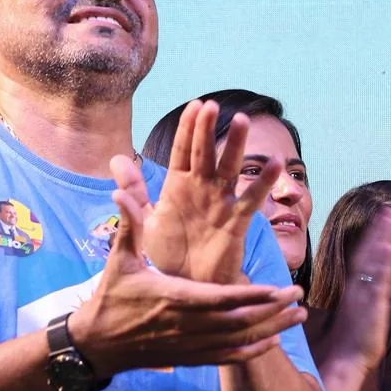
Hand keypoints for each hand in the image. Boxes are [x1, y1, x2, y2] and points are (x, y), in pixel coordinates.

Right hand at [69, 157, 307, 375]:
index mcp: (173, 298)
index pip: (221, 300)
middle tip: (299, 297)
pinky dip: (252, 351)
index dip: (251, 296)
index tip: (277, 288)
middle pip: (239, 321)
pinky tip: (273, 342)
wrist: (97, 344)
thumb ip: (129, 226)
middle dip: (272, 310)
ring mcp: (190, 345)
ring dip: (272, 329)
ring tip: (298, 316)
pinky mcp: (190, 358)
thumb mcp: (119, 261)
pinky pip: (227, 357)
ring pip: (239, 341)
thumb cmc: (111, 298)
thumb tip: (121, 191)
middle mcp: (186, 325)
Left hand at [112, 100, 278, 283]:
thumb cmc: (169, 252)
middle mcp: (202, 189)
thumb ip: (135, 190)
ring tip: (241, 122)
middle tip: (213, 105)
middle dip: (208, 130)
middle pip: (206, 153)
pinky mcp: (236, 222)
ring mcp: (220, 203)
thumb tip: (115, 159)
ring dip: (235, 146)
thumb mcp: (147, 219)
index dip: (189, 129)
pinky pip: (251, 199)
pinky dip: (264, 182)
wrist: (188, 285)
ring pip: (229, 168)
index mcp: (179, 185)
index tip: (195, 105)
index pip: (183, 150)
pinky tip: (275, 164)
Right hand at [321, 208, 390, 371]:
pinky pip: (380, 279)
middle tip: (388, 207)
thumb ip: (362, 296)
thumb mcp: (357, 312)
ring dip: (382, 236)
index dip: (372, 237)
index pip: (364, 257)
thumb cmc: (353, 340)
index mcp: (355, 288)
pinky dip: (386, 261)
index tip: (381, 220)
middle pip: (368, 251)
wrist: (346, 360)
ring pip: (374, 259)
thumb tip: (367, 287)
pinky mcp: (373, 303)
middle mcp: (358, 285)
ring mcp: (364, 292)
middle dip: (378, 229)